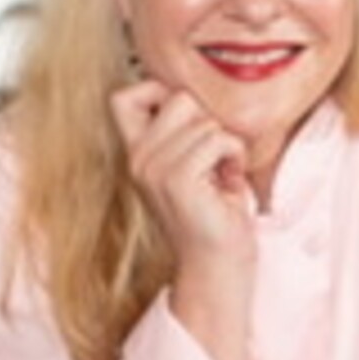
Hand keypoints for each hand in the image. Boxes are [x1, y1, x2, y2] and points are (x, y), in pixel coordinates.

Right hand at [109, 79, 254, 359]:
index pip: (124, 96)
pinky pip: (219, 139)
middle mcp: (138, 160)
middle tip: (213, 161)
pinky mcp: (178, 180)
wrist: (217, 267)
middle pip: (179, 98)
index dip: (158, 91)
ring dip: (227, 146)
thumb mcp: (191, 165)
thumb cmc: (214, 216)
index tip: (187, 123)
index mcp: (137, 154)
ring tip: (221, 178)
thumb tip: (190, 94)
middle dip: (209, 123)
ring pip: (206, 121)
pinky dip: (234, 156)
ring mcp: (154, 170)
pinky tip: (227, 182)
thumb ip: (182, 132)